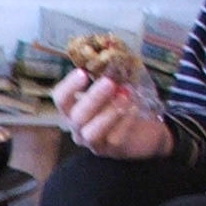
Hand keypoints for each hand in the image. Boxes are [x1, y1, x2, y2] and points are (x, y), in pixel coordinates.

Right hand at [55, 69, 174, 160]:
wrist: (145, 129)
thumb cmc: (122, 103)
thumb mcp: (114, 87)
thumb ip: (108, 75)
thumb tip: (110, 55)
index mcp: (72, 108)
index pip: (60, 98)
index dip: (69, 86)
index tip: (83, 72)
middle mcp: (77, 127)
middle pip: (76, 116)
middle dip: (93, 98)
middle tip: (109, 82)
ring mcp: (93, 142)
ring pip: (91, 132)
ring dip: (108, 113)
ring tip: (124, 96)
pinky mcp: (111, 151)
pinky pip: (114, 138)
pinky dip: (124, 122)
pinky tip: (134, 109)